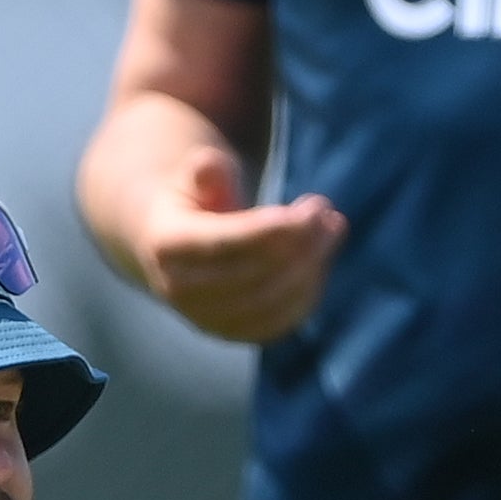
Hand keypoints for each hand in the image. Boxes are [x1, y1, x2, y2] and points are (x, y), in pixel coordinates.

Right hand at [129, 150, 345, 344]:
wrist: (178, 247)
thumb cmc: (197, 201)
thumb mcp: (195, 177)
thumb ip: (206, 171)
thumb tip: (209, 166)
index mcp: (167, 247)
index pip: (220, 244)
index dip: (266, 231)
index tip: (308, 212)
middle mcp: (181, 291)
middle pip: (251, 276)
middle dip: (298, 245)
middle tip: (325, 211)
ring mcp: (206, 319)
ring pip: (269, 302)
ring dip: (310, 266)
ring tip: (332, 226)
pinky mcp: (232, 333)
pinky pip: (278, 321)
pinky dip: (307, 290)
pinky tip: (321, 256)